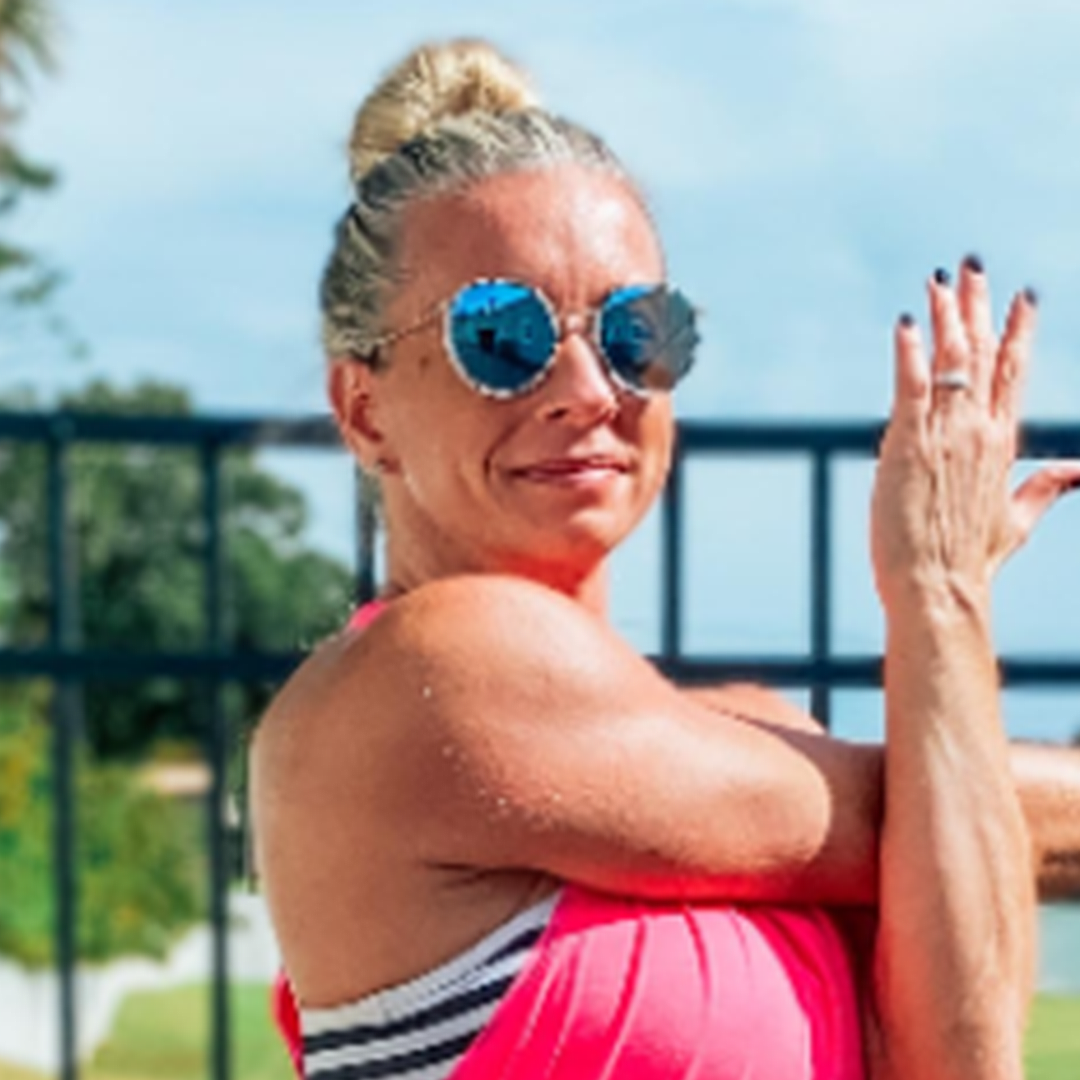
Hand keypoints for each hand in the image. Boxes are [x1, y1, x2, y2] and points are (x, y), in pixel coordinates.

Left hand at [871, 257, 1079, 612]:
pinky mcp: (907, 443)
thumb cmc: (971, 559)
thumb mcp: (1018, 519)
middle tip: (973, 266)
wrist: (939, 587)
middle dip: (978, 307)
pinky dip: (908, 353)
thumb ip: (1047, 486)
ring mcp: (945, 434)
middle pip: (983, 355)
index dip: (1018, 332)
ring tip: (939, 281)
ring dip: (944, 318)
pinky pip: (910, 386)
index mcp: (1004, 444)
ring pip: (949, 362)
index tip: (1023, 296)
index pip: (1015, 374)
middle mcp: (979, 431)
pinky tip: (906, 324)